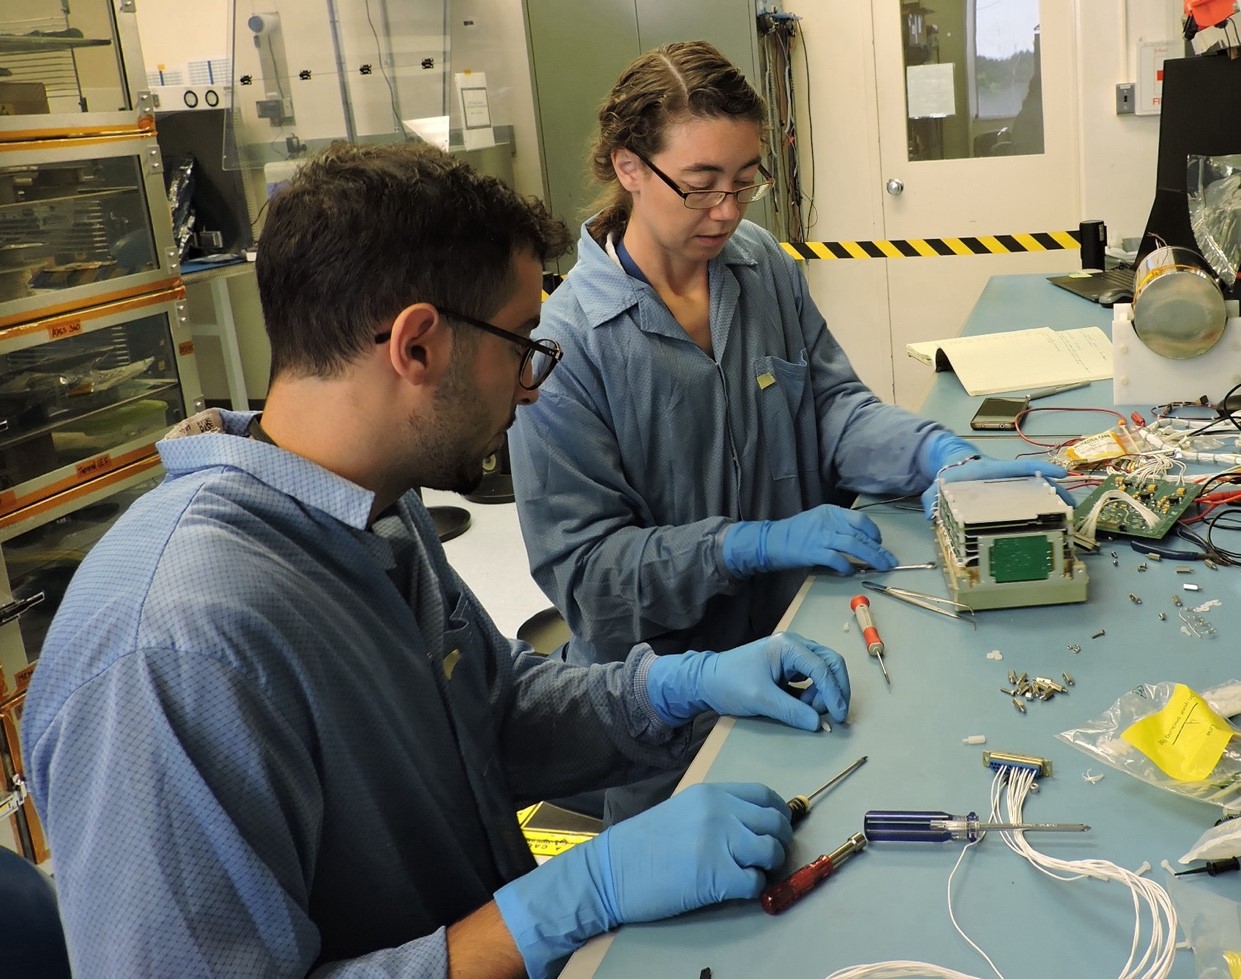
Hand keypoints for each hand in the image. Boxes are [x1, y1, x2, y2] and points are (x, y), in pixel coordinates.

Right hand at [494, 782, 789, 977]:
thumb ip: (718, 812)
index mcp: (711, 793)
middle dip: (780, 843)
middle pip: (776, 823)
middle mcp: (720, 811)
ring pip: (772, 851)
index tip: (777, 829)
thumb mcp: (683, 811)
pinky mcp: (716, 876)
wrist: (610, 872)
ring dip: (769, 867)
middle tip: (766, 859)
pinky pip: (756, 882)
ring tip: (751, 874)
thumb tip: (755, 826)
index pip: (766, 796)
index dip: (780, 814)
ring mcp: (719, 842)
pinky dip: (754, 890)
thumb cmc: (642, 845)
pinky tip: (736, 890)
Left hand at [646, 631, 850, 728]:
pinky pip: (812, 678)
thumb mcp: (760, 699)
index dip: (834, 693)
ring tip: (808, 711)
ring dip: (824, 692)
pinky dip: (815, 693)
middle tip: (836, 715)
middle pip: (831, 663)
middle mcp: (794, 645)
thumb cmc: (730, 684)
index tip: (838, 717)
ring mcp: (792, 655)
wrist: (706, 681)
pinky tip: (805, 708)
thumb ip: (792, 711)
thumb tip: (820, 724)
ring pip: (824, 670)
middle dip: (836, 689)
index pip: (822, 667)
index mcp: (788, 646)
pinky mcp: (788, 667)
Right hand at [723, 505, 896, 576]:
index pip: (860, 520)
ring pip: (854, 545)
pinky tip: (851, 572)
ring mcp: (820, 536)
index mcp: (830, 512)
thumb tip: (861, 543)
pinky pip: (837, 559)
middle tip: (890, 561)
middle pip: (860, 534)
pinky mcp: (813, 552)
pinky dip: (847, 567)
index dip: (874, 533)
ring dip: (871, 557)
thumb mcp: (818, 522)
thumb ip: (837, 528)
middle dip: (879, 549)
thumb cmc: (795, 534)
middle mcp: (827, 521)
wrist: (770, 541)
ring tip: (881, 567)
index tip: (880, 544)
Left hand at [919, 434, 1069, 517]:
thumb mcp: (937, 488)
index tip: (1059, 473)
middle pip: (1034, 482)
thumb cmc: (950, 477)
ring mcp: (1010, 487)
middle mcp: (1005, 479)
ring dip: (1054, 502)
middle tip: (1070, 506)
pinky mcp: (1011, 497)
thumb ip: (931, 500)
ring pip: (1036, 492)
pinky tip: (1055, 521)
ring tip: (1070, 516)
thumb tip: (930, 515)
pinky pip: (1029, 501)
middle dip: (1054, 492)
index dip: (1037, 469)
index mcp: (990, 473)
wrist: (952, 470)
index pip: (1016, 468)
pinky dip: (1043, 508)